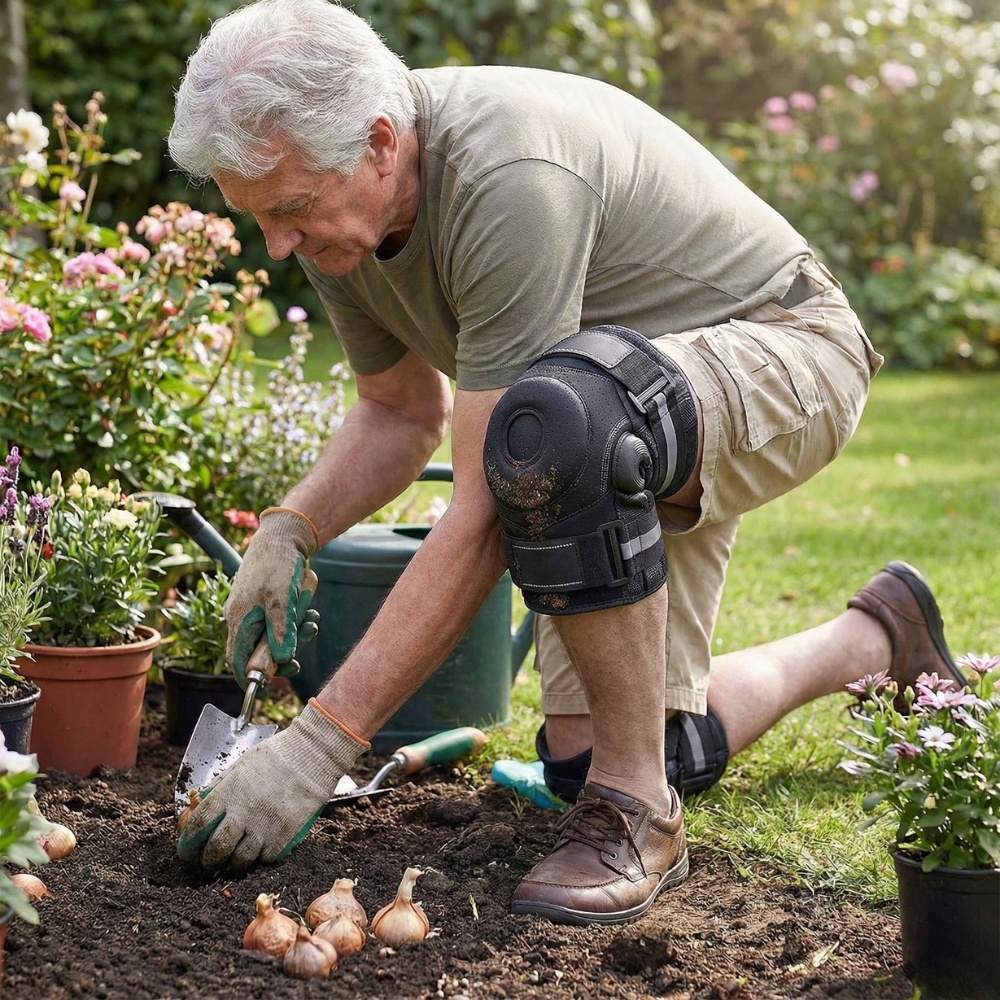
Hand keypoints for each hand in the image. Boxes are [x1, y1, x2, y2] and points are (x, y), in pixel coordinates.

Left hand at [176, 702, 367, 868]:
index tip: (186, 850)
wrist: (313, 755)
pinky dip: (261, 857)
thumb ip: (221, 786)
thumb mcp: (242, 764)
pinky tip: (262, 849)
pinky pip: (266, 858)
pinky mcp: (284, 836)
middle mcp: (243, 813)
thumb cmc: (276, 755)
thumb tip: (202, 802)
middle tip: (209, 861)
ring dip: (233, 864)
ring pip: (240, 861)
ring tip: (234, 861)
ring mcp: (264, 827)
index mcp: (228, 793)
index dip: (188, 843)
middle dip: (208, 861)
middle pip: (216, 850)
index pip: (198, 826)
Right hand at [225, 507, 320, 687]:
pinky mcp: (266, 602)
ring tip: (311, 621)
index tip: (267, 691)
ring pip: (273, 636)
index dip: (251, 678)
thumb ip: (281, 629)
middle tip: (303, 650)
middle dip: (283, 653)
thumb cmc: (278, 563)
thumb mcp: (281, 597)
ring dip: (294, 634)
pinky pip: (280, 622)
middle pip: (259, 651)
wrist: (283, 535)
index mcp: (239, 618)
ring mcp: (253, 609)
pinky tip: (309, 612)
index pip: (237, 660)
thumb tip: (282, 659)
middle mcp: (242, 617)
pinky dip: (295, 621)